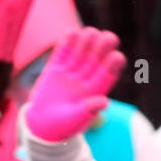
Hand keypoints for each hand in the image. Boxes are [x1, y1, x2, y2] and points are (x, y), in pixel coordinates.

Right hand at [24, 27, 124, 142]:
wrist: (42, 126)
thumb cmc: (62, 127)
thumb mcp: (76, 120)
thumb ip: (88, 110)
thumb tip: (105, 101)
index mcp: (94, 93)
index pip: (106, 76)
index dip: (112, 66)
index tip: (118, 56)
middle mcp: (84, 81)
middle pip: (95, 61)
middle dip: (102, 49)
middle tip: (110, 37)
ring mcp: (69, 74)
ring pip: (79, 54)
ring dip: (85, 43)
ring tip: (91, 33)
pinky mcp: (54, 70)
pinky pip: (61, 54)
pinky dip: (65, 44)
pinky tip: (72, 33)